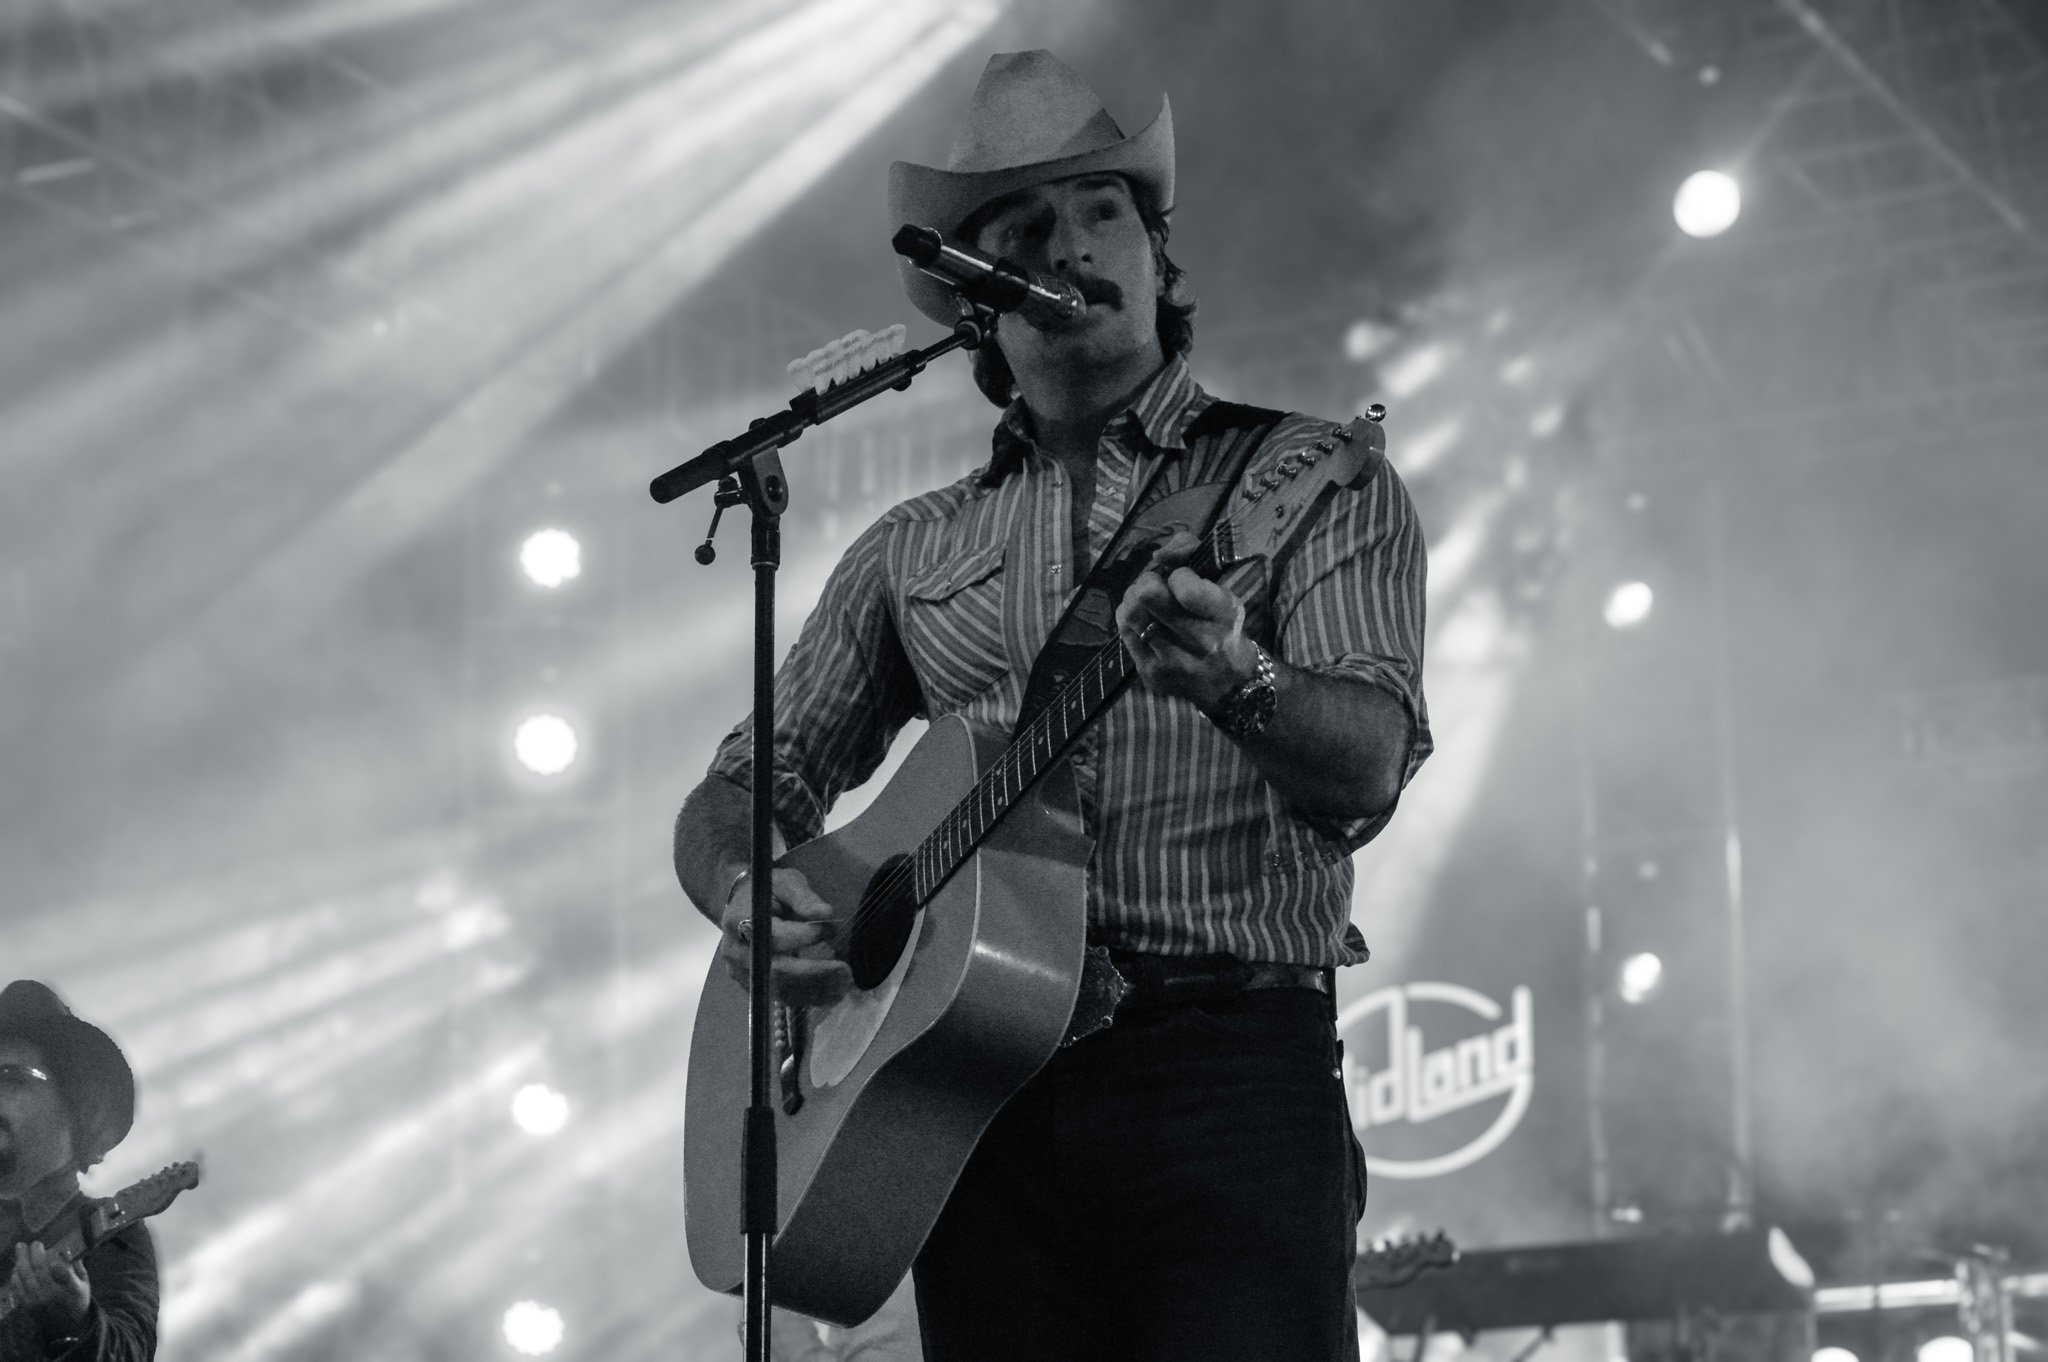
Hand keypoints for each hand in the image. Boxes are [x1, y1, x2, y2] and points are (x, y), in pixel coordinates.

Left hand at [10, 1241, 89, 1335]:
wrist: (66, 1325)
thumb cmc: (77, 1300)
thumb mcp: (85, 1283)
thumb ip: (76, 1267)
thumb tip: (64, 1250)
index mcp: (71, 1289)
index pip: (61, 1271)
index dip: (53, 1257)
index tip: (50, 1248)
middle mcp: (53, 1295)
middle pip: (38, 1270)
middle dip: (33, 1253)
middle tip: (33, 1243)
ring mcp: (37, 1301)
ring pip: (24, 1277)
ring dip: (21, 1261)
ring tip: (21, 1250)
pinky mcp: (26, 1305)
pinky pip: (17, 1287)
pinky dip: (15, 1275)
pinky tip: (17, 1267)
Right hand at [719, 866, 853, 1006]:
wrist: (745, 906)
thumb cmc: (769, 892)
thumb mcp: (786, 883)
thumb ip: (804, 897)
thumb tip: (826, 912)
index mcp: (740, 920)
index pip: (773, 937)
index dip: (803, 936)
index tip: (830, 929)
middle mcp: (737, 951)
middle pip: (776, 970)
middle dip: (814, 973)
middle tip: (845, 971)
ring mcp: (742, 972)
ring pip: (780, 989)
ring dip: (815, 990)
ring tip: (844, 983)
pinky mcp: (753, 986)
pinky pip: (782, 997)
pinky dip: (809, 997)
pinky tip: (833, 993)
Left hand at [1114, 529, 1256, 710]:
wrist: (1229, 684)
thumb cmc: (1223, 626)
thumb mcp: (1223, 588)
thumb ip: (1193, 554)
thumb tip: (1160, 553)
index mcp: (1224, 615)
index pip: (1185, 586)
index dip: (1178, 575)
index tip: (1184, 580)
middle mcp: (1201, 642)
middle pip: (1148, 595)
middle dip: (1148, 582)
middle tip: (1157, 587)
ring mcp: (1173, 662)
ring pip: (1131, 613)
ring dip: (1134, 599)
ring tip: (1146, 603)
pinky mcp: (1151, 674)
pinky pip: (1124, 632)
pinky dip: (1129, 619)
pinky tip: (1143, 620)